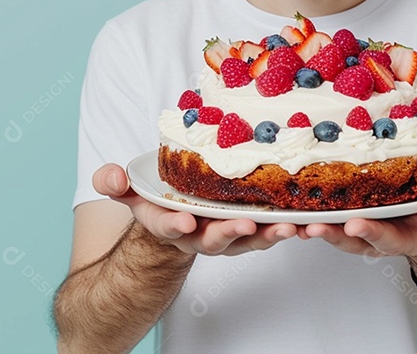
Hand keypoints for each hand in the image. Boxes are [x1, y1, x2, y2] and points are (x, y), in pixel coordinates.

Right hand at [92, 163, 302, 255]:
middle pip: (216, 239)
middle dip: (230, 232)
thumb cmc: (157, 196)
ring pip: (250, 239)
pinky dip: (288, 227)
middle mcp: (200, 234)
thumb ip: (113, 183)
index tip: (183, 222)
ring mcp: (228, 233)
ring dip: (269, 235)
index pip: (169, 226)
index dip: (175, 225)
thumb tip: (109, 177)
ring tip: (288, 227)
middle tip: (245, 224)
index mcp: (169, 223)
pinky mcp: (252, 226)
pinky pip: (270, 229)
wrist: (180, 210)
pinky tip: (307, 220)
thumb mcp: (129, 188)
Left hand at [302, 155, 416, 258]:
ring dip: (329, 234)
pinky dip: (311, 223)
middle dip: (369, 234)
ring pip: (349, 237)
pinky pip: (327, 226)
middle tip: (353, 227)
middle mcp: (401, 233)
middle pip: (384, 239)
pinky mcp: (347, 224)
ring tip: (309, 226)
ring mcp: (372, 231)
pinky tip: (291, 217)